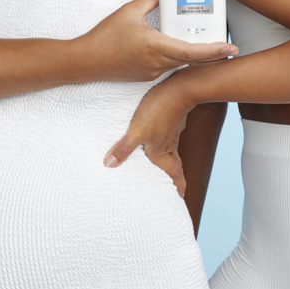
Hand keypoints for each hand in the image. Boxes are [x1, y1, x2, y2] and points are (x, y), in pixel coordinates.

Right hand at [74, 0, 235, 82]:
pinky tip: (184, 50)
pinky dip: (181, 59)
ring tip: (212, 47)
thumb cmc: (105, 37)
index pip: (192, 52)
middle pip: (193, 61)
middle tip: (230, 48)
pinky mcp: (147, 76)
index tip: (229, 48)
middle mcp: (158, 63)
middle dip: (213, 55)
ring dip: (197, 57)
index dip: (214, 51)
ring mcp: (153, 72)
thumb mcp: (129, 11)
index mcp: (156, 47)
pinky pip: (170, 67)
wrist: (86, 62)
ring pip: (182, 64)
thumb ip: (150, 0)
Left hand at [103, 75, 193, 195]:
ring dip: (168, 164)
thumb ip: (124, 148)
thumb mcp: (137, 130)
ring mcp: (171, 133)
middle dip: (173, 181)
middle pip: (175, 169)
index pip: (175, 178)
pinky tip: (157, 141)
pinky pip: (168, 139)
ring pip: (172, 154)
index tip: (177, 201)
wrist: (180, 87)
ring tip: (160, 170)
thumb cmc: (160, 110)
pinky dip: (164, 146)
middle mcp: (169, 146)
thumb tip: (109, 165)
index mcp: (163, 153)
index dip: (178, 190)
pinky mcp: (170, 120)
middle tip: (170, 191)